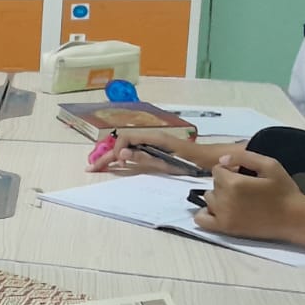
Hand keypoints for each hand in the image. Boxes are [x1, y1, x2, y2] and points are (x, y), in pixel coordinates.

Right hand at [86, 132, 235, 173]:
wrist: (213, 160)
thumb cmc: (194, 161)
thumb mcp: (170, 162)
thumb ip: (145, 158)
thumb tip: (121, 153)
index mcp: (153, 137)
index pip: (125, 138)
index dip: (117, 149)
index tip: (117, 162)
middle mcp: (150, 138)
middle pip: (122, 143)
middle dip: (106, 155)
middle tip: (91, 167)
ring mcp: (152, 143)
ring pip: (126, 147)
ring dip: (111, 156)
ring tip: (97, 166)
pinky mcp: (155, 150)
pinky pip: (134, 151)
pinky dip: (122, 158)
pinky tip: (115, 164)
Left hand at [193, 150, 304, 244]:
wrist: (294, 218)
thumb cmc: (284, 191)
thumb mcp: (270, 165)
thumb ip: (244, 157)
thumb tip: (222, 159)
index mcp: (233, 183)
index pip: (217, 170)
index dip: (229, 170)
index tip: (243, 175)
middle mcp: (224, 200)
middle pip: (213, 184)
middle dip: (225, 183)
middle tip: (244, 189)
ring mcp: (222, 216)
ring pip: (208, 199)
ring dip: (218, 197)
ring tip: (237, 200)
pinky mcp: (224, 228)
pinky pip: (201, 219)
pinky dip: (205, 213)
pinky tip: (220, 210)